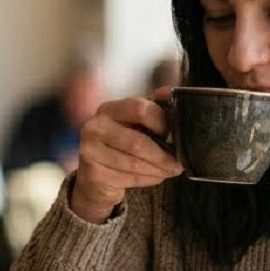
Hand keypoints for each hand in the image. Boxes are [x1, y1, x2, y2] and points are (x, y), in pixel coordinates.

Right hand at [70, 90, 181, 222]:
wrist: (95, 178)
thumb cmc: (120, 146)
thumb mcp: (134, 123)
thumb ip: (151, 107)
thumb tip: (170, 91)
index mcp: (108, 110)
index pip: (140, 108)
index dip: (161, 122)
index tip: (173, 134)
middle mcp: (95, 127)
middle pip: (138, 142)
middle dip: (163, 155)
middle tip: (178, 163)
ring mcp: (91, 151)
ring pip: (135, 163)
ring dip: (159, 169)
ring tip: (170, 170)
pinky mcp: (94, 175)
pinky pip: (130, 178)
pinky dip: (149, 179)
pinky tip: (156, 177)